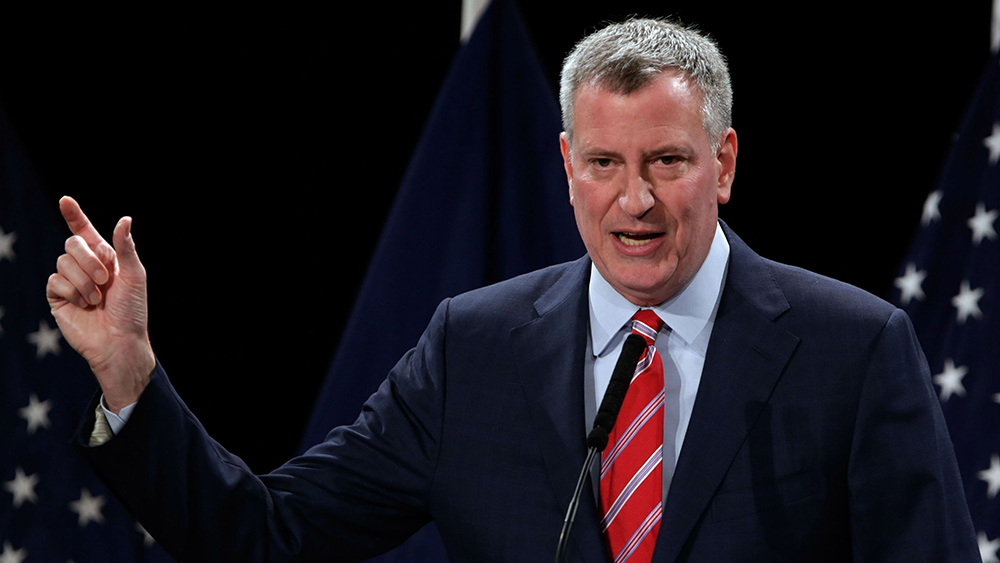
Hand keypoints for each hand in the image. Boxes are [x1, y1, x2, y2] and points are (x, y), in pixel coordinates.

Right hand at [46, 196, 154, 412]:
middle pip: (73, 243)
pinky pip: (55, 281)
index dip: (74, 215)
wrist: (119, 340)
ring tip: (97, 299)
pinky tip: (83, 305)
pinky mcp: (58, 297)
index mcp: (105, 258)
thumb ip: (125, 247)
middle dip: (90, 259)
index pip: (85, 231)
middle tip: (106, 280)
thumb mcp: (135, 275)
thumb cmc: (132, 310)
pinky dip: (73, 291)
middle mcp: (85, 266)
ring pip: (63, 261)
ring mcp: (70, 281)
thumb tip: (124, 219)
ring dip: (84, 280)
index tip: (65, 200)